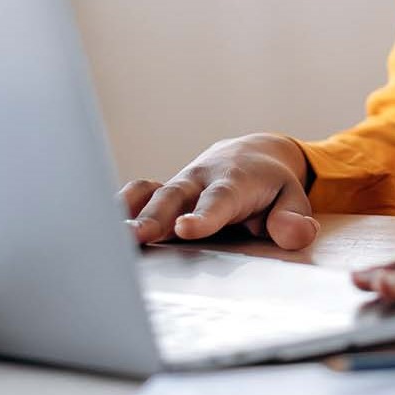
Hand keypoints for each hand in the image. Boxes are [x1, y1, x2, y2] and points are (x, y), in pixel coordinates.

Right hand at [117, 133, 318, 250]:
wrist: (250, 155)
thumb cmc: (271, 186)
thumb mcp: (293, 199)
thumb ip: (293, 218)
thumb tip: (295, 234)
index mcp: (235, 182)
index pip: (219, 200)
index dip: (203, 215)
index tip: (185, 229)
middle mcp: (201, 180)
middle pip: (175, 197)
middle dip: (155, 217)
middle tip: (136, 238)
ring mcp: (179, 185)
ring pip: (152, 195)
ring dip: (131, 214)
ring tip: (110, 238)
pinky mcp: (164, 193)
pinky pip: (139, 193)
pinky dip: (121, 205)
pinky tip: (99, 225)